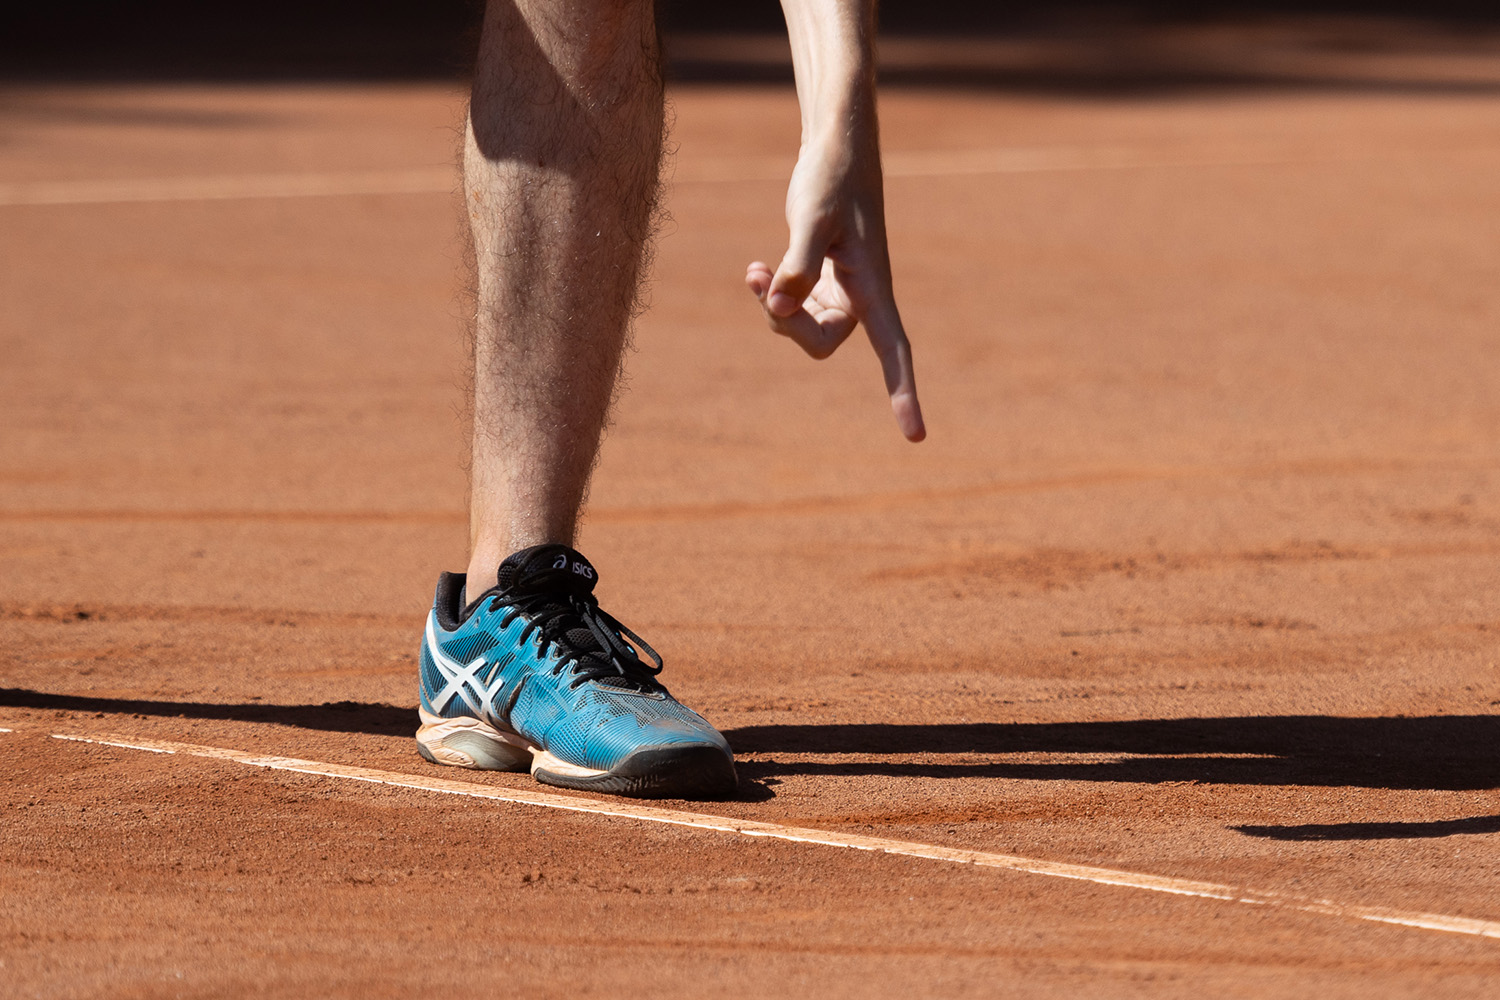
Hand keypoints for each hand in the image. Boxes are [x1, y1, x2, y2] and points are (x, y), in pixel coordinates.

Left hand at [746, 139, 925, 442]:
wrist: (834, 152)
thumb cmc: (830, 180)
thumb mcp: (810, 218)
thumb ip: (797, 264)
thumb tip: (778, 310)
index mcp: (873, 288)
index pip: (894, 350)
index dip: (903, 393)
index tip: (915, 436)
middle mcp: (860, 299)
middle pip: (820, 344)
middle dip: (784, 324)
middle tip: (758, 279)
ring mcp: (839, 294)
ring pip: (799, 329)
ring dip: (771, 304)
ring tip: (755, 266)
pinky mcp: (820, 284)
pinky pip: (789, 309)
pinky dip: (770, 293)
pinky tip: (757, 267)